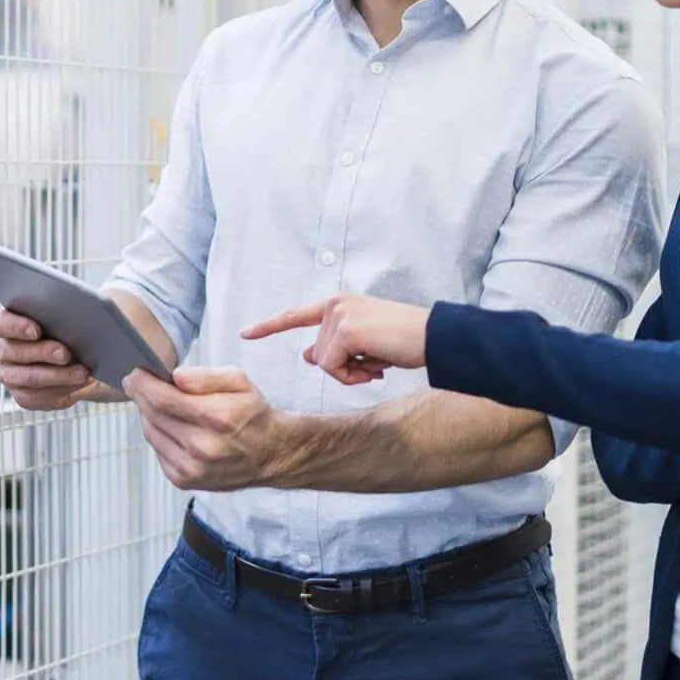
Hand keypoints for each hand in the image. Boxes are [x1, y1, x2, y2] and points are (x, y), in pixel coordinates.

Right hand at [0, 310, 91, 410]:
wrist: (82, 355)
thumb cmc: (71, 328)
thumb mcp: (70, 312)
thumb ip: (65, 308)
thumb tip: (83, 311)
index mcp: (7, 323)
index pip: (0, 324)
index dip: (16, 327)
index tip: (37, 330)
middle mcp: (2, 350)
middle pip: (11, 353)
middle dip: (41, 353)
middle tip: (66, 353)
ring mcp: (10, 374)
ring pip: (26, 379)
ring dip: (56, 376)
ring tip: (82, 373)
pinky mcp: (24, 395)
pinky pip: (37, 397)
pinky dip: (60, 391)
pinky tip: (78, 384)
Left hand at [125, 366, 291, 490]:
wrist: (271, 454)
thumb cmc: (253, 414)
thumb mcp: (239, 382)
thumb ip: (206, 376)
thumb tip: (175, 376)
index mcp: (218, 418)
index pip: (163, 399)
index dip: (142, 384)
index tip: (134, 373)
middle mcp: (203, 447)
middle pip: (153, 416)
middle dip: (140, 396)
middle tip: (137, 383)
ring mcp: (192, 468)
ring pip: (151, 433)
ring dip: (148, 415)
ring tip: (157, 402)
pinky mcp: (184, 480)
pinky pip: (157, 451)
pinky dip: (158, 435)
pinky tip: (170, 426)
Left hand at [239, 294, 430, 385]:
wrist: (434, 338)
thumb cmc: (404, 341)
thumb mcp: (364, 343)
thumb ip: (336, 345)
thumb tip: (309, 356)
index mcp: (339, 304)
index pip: (296, 315)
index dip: (269, 326)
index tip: (245, 333)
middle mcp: (335, 305)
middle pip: (318, 354)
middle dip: (345, 368)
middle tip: (375, 361)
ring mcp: (339, 316)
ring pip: (326, 364)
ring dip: (353, 372)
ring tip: (380, 360)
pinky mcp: (345, 330)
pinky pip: (334, 368)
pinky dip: (354, 376)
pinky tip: (377, 366)